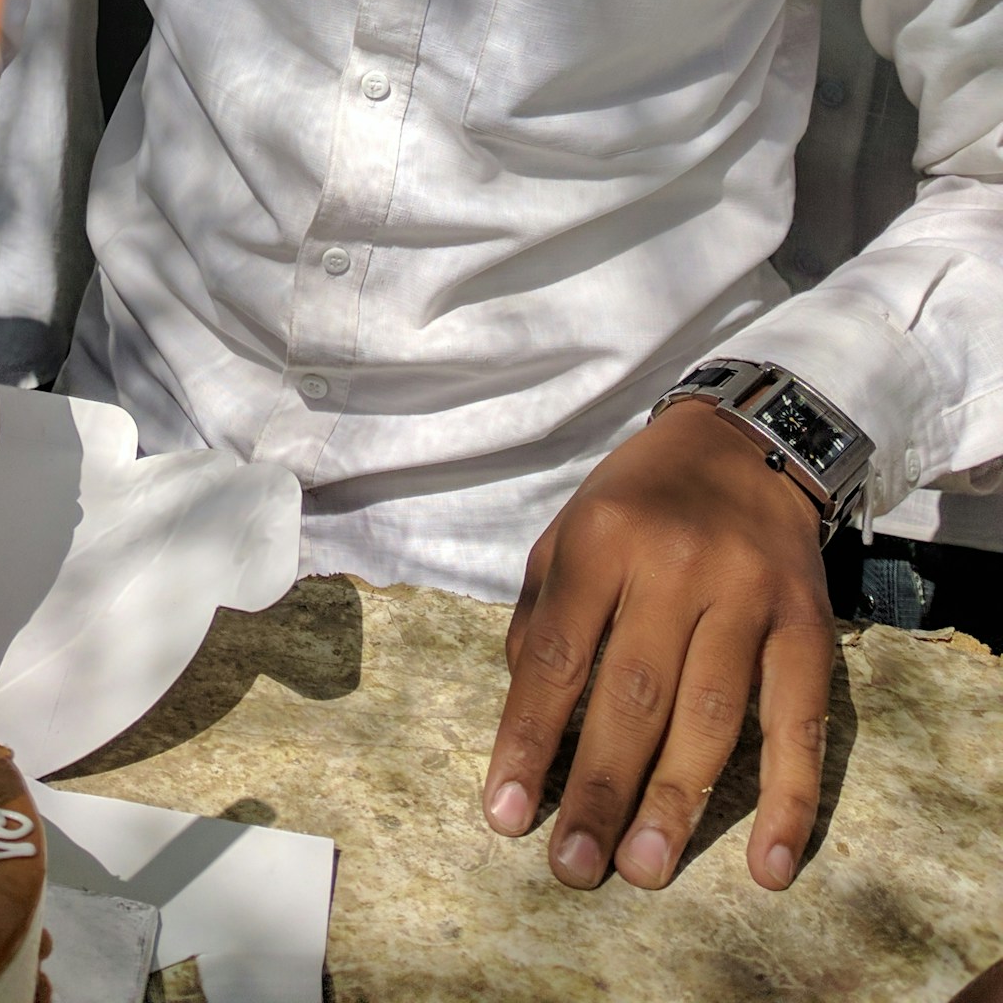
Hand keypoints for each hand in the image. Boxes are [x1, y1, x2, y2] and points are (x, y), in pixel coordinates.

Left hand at [483, 401, 835, 893]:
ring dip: (676, 804)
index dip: (528, 740)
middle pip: (633, 696)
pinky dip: (788, 800)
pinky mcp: (808, 625)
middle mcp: (676, 565)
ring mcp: (749, 596)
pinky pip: (798, 725)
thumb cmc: (639, 502)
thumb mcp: (570, 532)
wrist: (746, 445)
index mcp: (603, 539)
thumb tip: (530, 716)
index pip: (558, 656)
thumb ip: (544, 616)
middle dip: (598, 789)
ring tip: (643, 869)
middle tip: (572, 867)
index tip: (505, 815)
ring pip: (710, 717)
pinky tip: (767, 863)